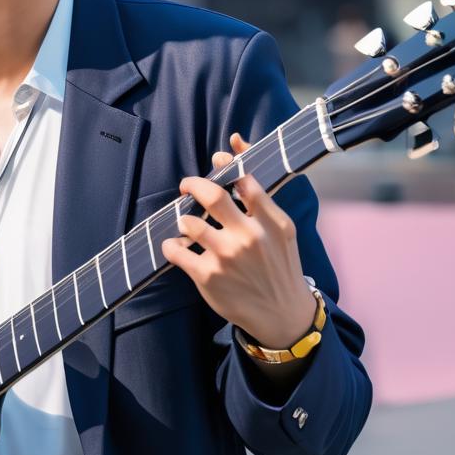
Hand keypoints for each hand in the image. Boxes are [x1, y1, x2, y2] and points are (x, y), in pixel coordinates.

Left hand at [160, 133, 315, 347]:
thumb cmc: (279, 264)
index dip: (226, 165)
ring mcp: (227, 258)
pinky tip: (178, 247)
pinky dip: (171, 245)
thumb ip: (257, 188)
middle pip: (212, 195)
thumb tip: (234, 140)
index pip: (245, 181)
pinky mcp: (208, 277)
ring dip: (183, 219)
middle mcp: (250, 237)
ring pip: (189, 222)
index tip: (216, 163)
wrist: (283, 315)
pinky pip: (175, 250)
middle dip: (192, 184)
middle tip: (186, 187)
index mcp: (271, 222)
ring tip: (188, 224)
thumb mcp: (280, 227)